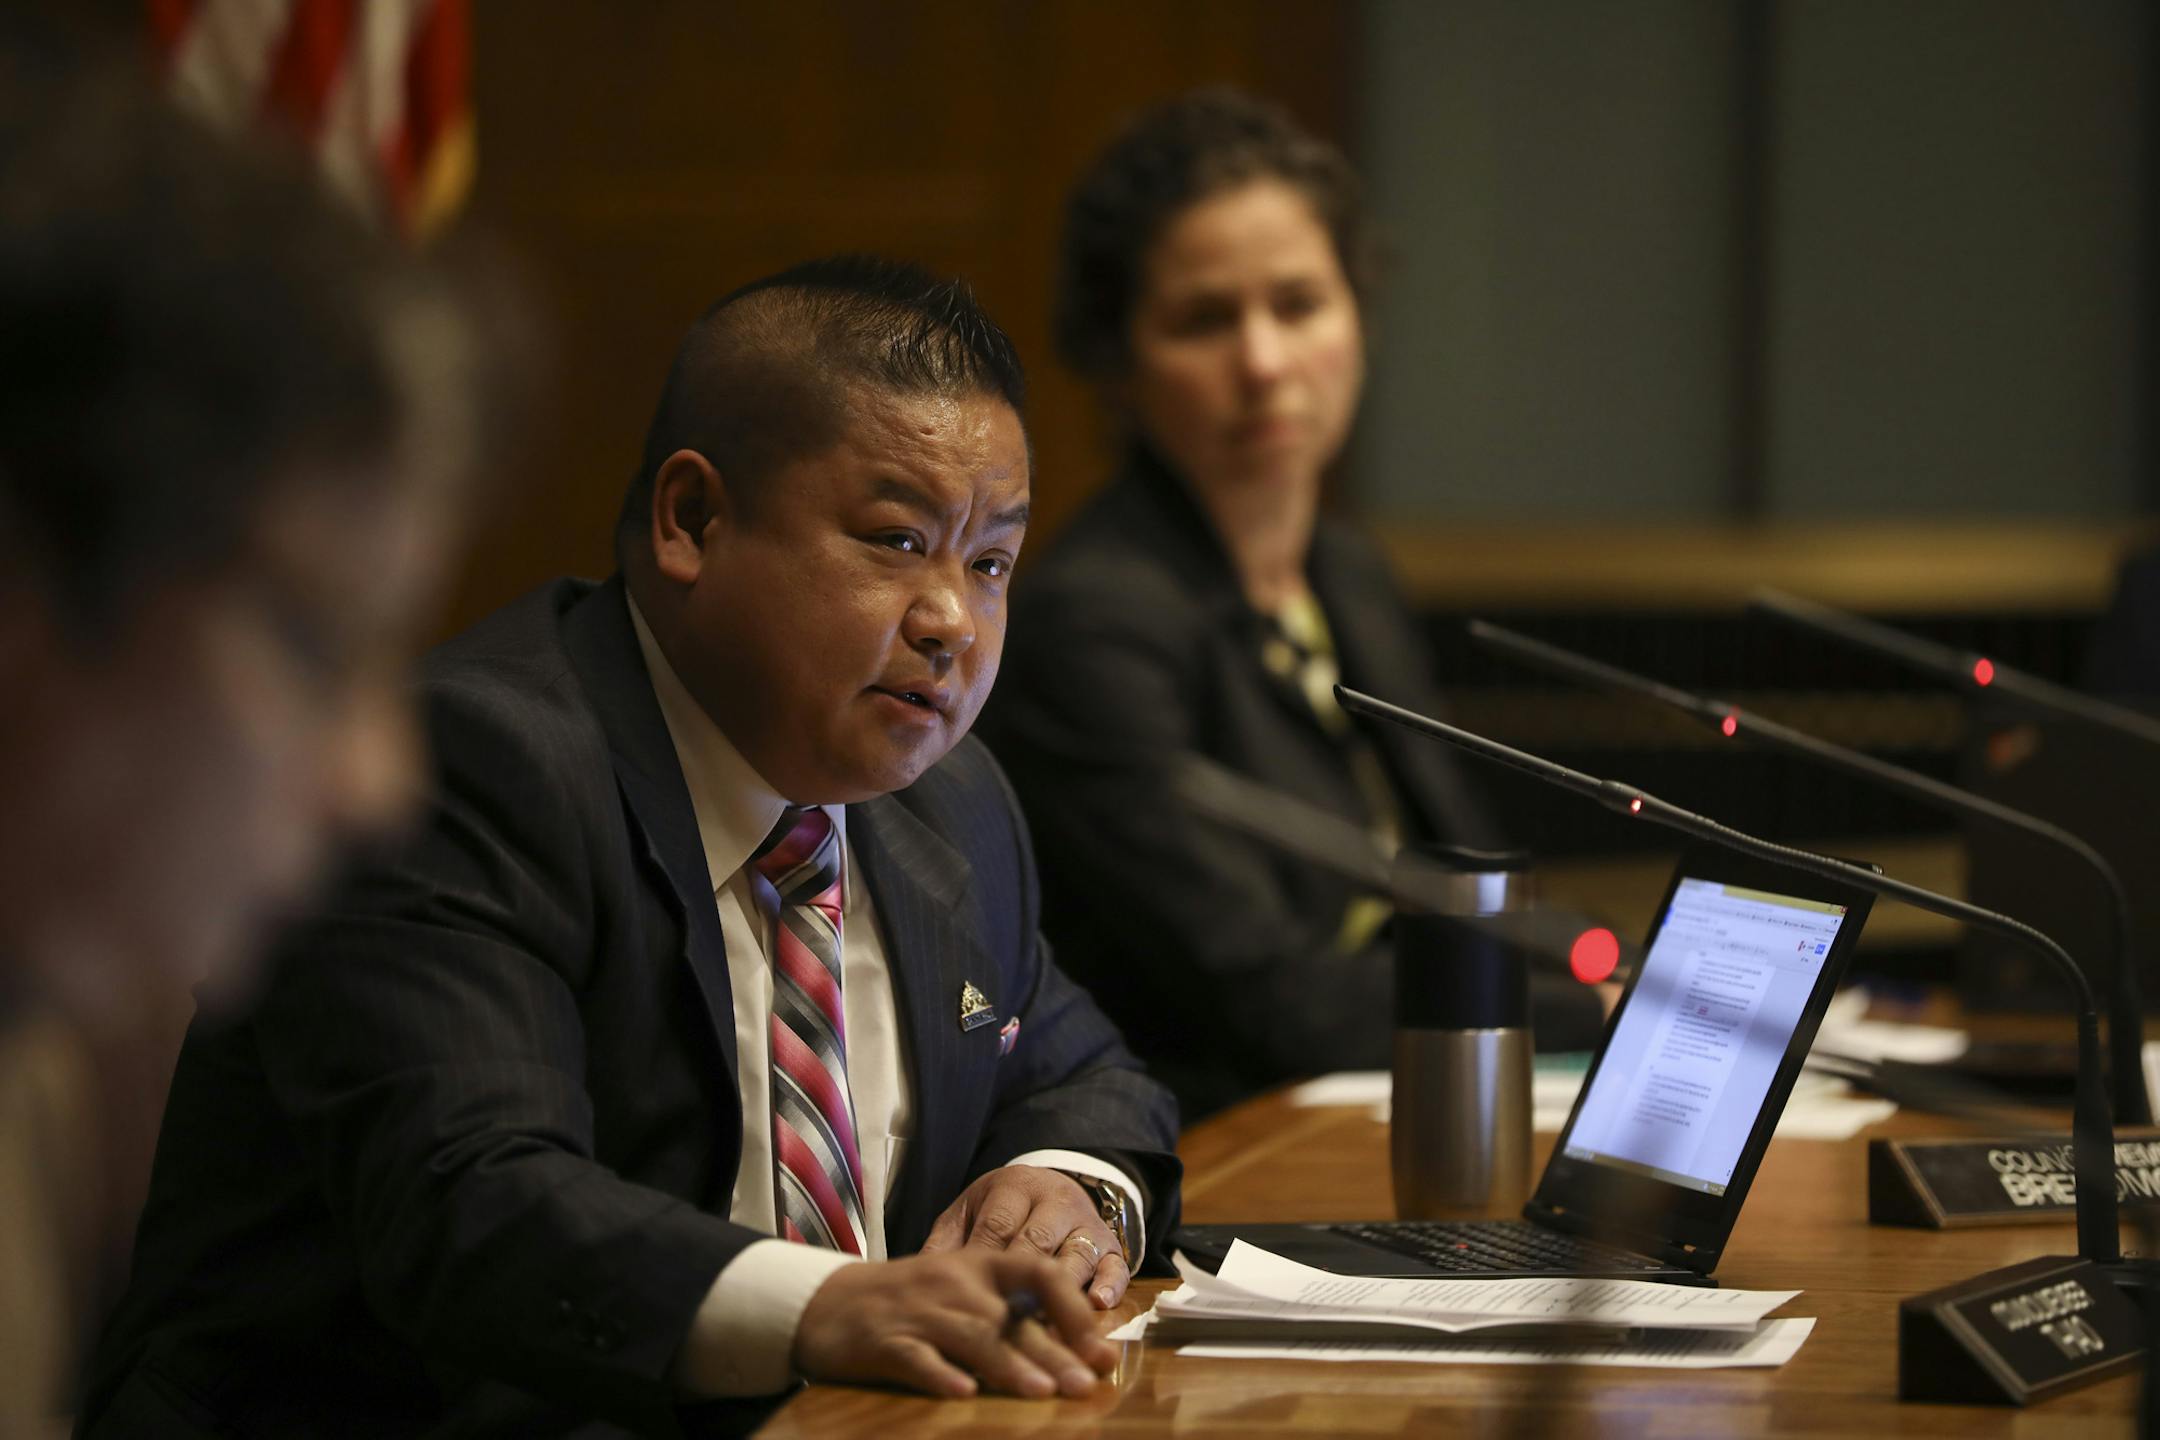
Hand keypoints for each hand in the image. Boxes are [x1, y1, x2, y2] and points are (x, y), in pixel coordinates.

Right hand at [791, 1249, 1114, 1398]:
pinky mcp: (884, 1342)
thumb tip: (1078, 1351)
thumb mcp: (961, 1291)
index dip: (1073, 1309)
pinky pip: (916, 1358)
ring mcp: (918, 1312)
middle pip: (1010, 1318)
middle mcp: (953, 1282)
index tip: (1101, 1349)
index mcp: (978, 1264)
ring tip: (1042, 1391)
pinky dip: (941, 1375)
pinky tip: (964, 1394)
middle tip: (1087, 1384)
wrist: (828, 1301)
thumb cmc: (911, 1301)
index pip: (1037, 1273)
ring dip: (1008, 1365)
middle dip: (1053, 1351)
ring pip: (970, 1336)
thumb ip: (1011, 1313)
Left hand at [921, 1164, 1129, 1309]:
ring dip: (1063, 1293)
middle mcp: (1055, 1201)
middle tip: (1007, 1321)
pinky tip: (1096, 1306)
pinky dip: (1108, 1285)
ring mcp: (1086, 1224)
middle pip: (1038, 1243)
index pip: (999, 1226)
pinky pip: (1116, 1265)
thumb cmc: (1001, 1208)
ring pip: (1077, 1255)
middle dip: (1022, 1284)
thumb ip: (947, 1241)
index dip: (986, 1262)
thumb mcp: (970, 1211)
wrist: (1052, 1186)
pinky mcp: (1112, 1246)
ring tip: (1049, 1328)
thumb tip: (917, 1276)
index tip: (969, 1298)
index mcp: (1015, 1187)